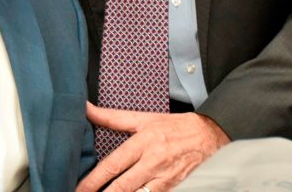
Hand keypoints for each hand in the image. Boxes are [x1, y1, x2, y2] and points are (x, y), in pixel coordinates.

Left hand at [77, 102, 229, 191]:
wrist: (211, 135)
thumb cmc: (174, 127)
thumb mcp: (144, 118)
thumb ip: (112, 118)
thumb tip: (86, 108)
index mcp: (142, 142)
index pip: (112, 165)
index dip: (93, 180)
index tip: (80, 189)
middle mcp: (153, 162)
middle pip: (122, 186)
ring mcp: (166, 179)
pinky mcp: (176, 188)